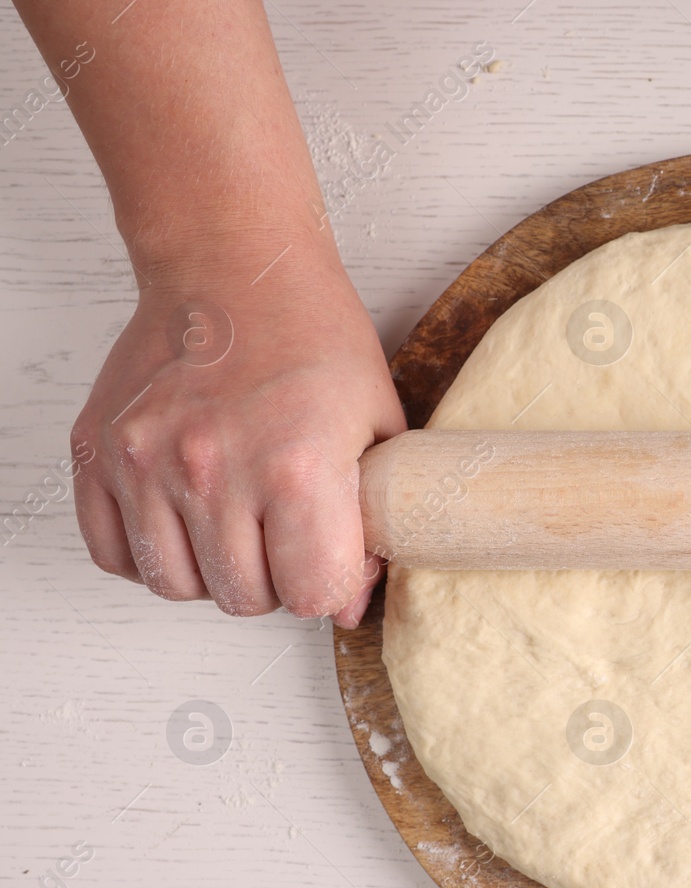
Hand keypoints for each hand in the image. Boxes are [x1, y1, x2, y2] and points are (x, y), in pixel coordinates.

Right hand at [71, 241, 405, 626]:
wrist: (234, 266)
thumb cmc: (313, 337)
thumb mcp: (377, 425)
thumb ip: (370, 521)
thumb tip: (346, 604)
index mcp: (295, 468)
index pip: (312, 595)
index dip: (331, 587)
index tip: (334, 560)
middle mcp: (212, 471)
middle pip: (245, 598)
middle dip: (276, 580)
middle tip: (287, 535)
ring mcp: (146, 462)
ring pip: (179, 586)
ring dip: (214, 572)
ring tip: (238, 525)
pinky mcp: (98, 452)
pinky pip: (113, 554)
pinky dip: (150, 555)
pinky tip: (185, 522)